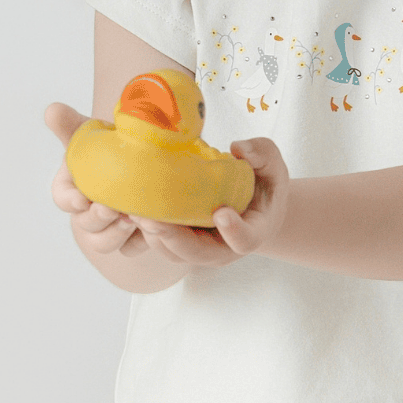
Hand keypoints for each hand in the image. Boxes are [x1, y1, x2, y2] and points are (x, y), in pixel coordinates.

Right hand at [45, 102, 157, 263]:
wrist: (145, 158)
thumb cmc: (112, 147)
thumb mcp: (93, 133)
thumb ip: (70, 124)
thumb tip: (52, 110)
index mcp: (72, 187)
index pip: (63, 197)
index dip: (70, 200)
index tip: (82, 197)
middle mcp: (86, 212)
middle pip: (84, 224)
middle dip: (98, 218)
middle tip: (113, 207)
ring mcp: (109, 228)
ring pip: (104, 243)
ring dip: (116, 233)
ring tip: (134, 218)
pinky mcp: (132, 239)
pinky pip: (131, 248)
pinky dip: (140, 240)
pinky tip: (151, 228)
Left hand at [135, 137, 288, 265]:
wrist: (252, 206)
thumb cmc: (263, 184)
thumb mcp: (272, 165)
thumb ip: (262, 154)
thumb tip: (239, 148)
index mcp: (253, 232)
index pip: (244, 240)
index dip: (233, 231)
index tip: (222, 213)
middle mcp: (225, 249)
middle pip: (197, 254)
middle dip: (173, 238)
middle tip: (150, 218)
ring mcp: (201, 250)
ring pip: (174, 252)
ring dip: (153, 236)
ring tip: (133, 212)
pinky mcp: (182, 244)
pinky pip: (161, 244)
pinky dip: (145, 232)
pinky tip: (130, 210)